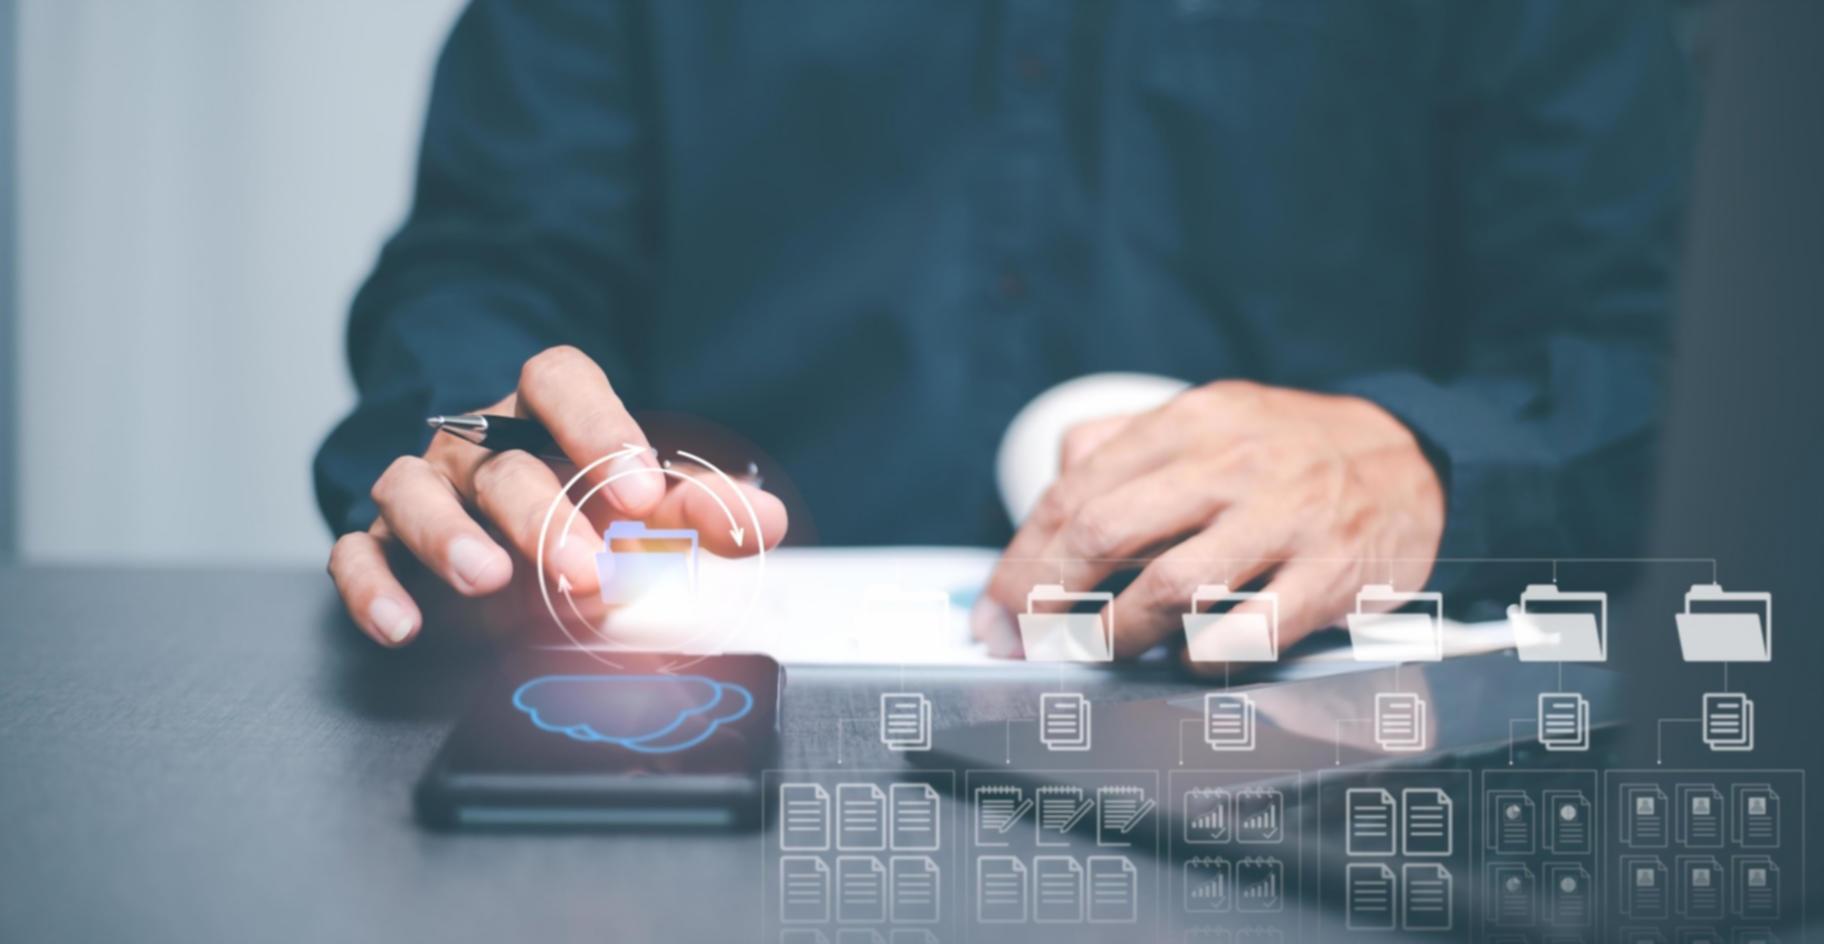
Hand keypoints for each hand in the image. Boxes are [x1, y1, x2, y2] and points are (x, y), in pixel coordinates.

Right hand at [327, 346, 788, 646]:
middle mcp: (477, 447)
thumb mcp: (649, 510)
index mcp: (545, 417)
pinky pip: (356, 553)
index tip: (640, 489)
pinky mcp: (380, 545)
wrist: (509, 542)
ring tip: (486, 581)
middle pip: (498, 460)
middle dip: (542, 516)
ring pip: (412, 491)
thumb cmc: (585, 513)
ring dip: (448, 537)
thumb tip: (764, 521)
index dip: (597, 426)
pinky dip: (372, 587)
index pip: (559, 381)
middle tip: (586, 571)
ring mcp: (425, 492)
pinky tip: (403, 623)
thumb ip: (705, 511)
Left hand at [976, 381, 1443, 665]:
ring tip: (1104, 649)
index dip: (1022, 559)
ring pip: (1169, 587)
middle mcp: (1233, 465)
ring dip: (1116, 634)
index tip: (996, 609)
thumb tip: (1047, 489)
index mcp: (1191, 422)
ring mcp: (1285, 521)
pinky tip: (1188, 658)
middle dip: (1047, 599)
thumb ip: (1125, 444)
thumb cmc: (1291, 450)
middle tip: (1029, 640)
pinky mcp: (1331, 576)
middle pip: (1104, 533)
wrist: (1416, 459)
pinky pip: (1248, 632)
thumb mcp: (1208, 417)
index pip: (1076, 492)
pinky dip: (1202, 658)